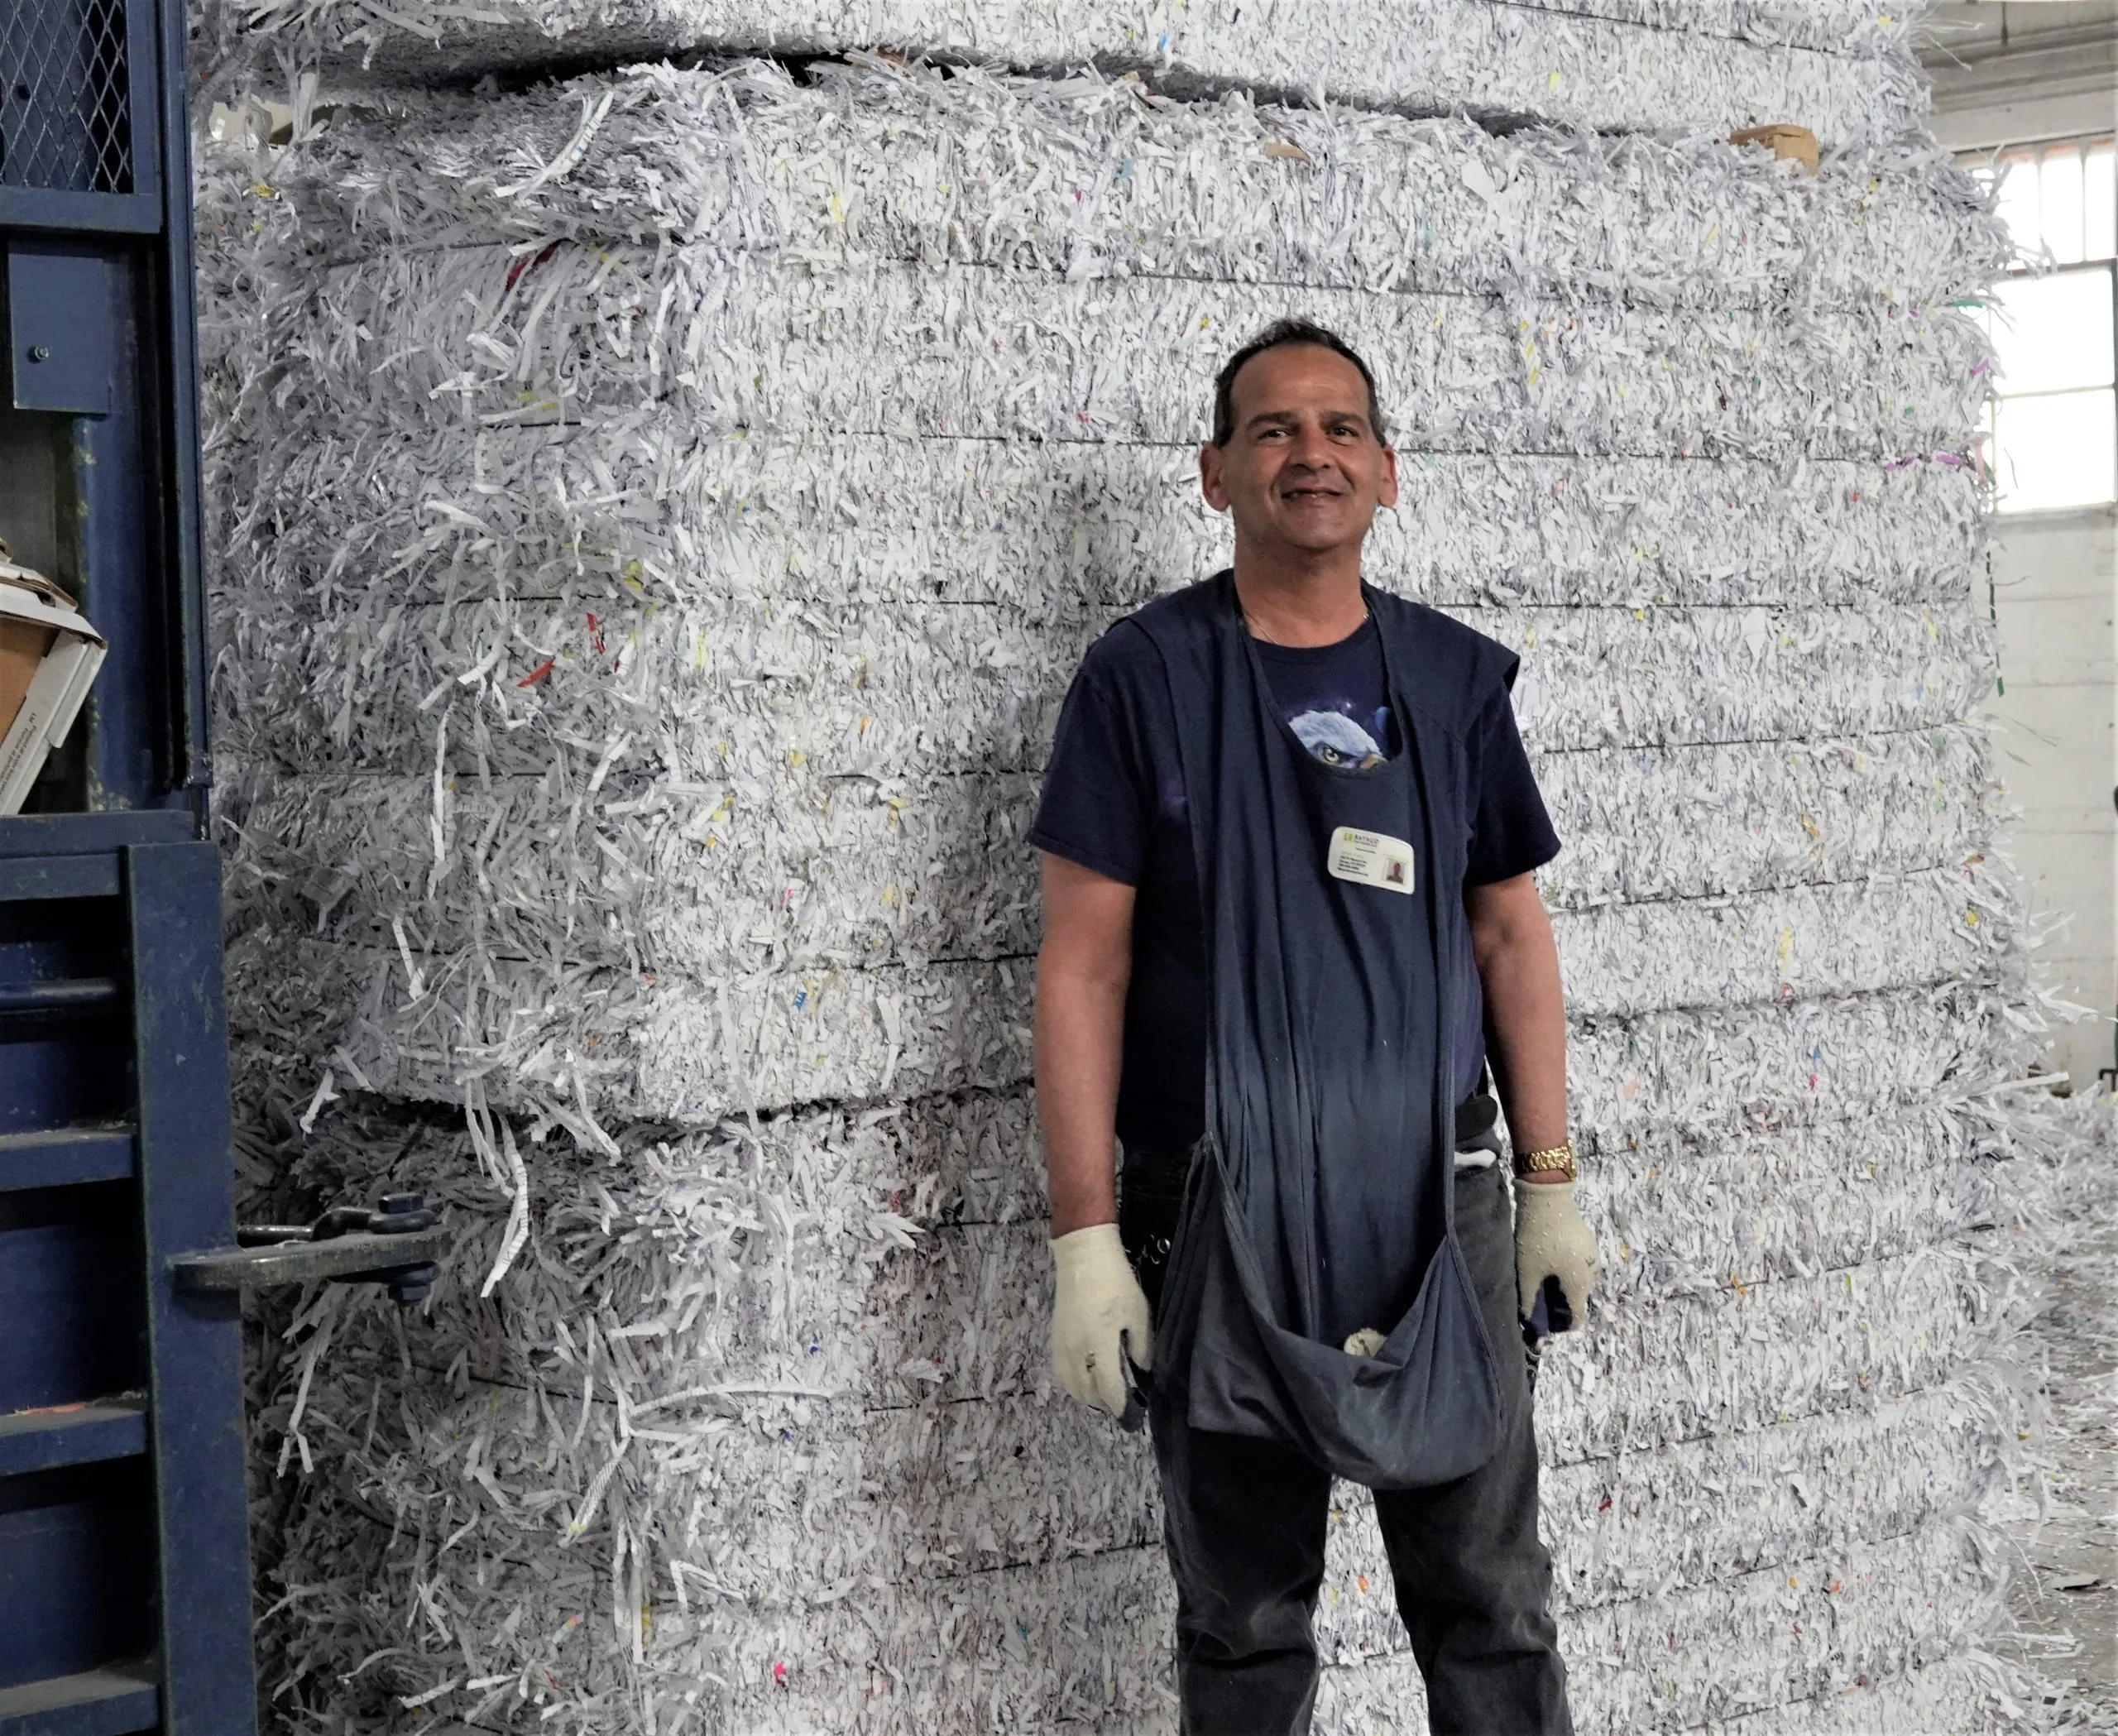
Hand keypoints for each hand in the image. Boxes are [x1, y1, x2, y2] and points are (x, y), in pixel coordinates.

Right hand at [1050, 1222, 1152, 1416]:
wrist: (1082, 1256)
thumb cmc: (1115, 1282)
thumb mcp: (1138, 1312)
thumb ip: (1141, 1346)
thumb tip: (1142, 1371)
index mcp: (1099, 1345)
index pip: (1109, 1390)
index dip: (1121, 1407)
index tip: (1132, 1417)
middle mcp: (1076, 1351)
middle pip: (1086, 1393)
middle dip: (1104, 1403)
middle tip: (1122, 1402)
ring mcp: (1061, 1345)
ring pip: (1070, 1385)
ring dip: (1087, 1395)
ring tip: (1105, 1392)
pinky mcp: (1055, 1338)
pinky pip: (1061, 1372)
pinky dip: (1074, 1382)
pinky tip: (1087, 1376)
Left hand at [1514, 1176, 1597, 1330]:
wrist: (1548, 1199)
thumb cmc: (1537, 1240)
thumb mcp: (1527, 1274)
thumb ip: (1528, 1302)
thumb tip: (1528, 1322)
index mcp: (1580, 1286)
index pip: (1576, 1318)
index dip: (1560, 1325)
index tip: (1544, 1321)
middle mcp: (1592, 1275)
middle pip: (1578, 1299)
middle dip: (1560, 1303)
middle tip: (1537, 1297)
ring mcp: (1593, 1256)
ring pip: (1579, 1280)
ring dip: (1563, 1284)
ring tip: (1541, 1277)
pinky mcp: (1588, 1241)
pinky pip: (1580, 1264)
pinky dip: (1567, 1268)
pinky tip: (1549, 1259)